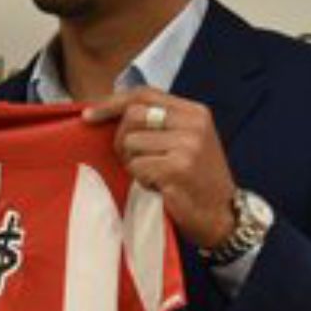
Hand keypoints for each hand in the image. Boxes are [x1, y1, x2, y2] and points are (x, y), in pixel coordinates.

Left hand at [84, 88, 237, 248]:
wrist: (222, 216)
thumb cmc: (196, 181)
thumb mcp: (185, 141)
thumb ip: (158, 123)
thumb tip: (109, 112)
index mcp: (195, 112)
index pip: (144, 94)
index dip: (112, 102)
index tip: (89, 115)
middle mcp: (194, 123)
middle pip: (133, 115)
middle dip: (121, 139)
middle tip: (132, 160)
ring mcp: (188, 145)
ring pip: (131, 142)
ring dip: (133, 163)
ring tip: (154, 175)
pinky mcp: (178, 168)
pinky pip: (137, 167)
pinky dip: (141, 180)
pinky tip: (159, 187)